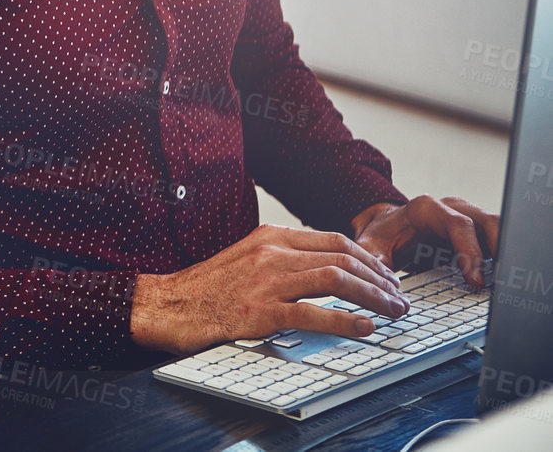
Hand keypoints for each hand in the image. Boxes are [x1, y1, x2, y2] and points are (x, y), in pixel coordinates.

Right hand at [129, 224, 407, 355]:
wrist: (167, 304)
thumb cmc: (206, 287)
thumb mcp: (246, 258)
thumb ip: (282, 258)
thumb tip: (325, 269)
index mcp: (269, 237)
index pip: (333, 239)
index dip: (368, 258)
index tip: (386, 276)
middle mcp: (271, 252)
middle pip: (342, 256)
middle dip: (380, 278)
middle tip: (399, 298)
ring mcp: (266, 280)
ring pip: (335, 279)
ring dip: (373, 296)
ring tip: (392, 312)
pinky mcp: (259, 311)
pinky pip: (314, 312)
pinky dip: (346, 320)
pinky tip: (365, 328)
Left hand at [352, 196, 498, 287]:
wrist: (384, 225)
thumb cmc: (381, 235)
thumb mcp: (370, 246)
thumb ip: (374, 262)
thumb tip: (386, 290)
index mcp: (426, 209)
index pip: (459, 225)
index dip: (471, 252)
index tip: (475, 281)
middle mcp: (451, 208)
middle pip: (487, 222)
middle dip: (499, 250)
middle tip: (504, 284)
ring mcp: (467, 217)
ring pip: (498, 228)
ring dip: (506, 253)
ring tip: (510, 282)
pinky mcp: (476, 231)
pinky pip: (497, 239)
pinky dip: (503, 256)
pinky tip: (505, 279)